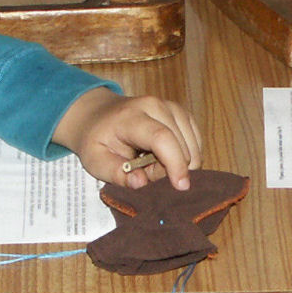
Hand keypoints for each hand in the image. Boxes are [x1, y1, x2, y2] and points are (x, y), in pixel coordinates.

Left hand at [53, 88, 200, 190]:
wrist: (98, 114)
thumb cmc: (96, 140)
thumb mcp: (95, 161)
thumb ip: (116, 174)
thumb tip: (141, 182)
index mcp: (131, 117)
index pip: (162, 138)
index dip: (175, 163)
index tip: (180, 187)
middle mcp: (156, 106)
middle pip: (180, 147)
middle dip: (168, 170)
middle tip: (144, 171)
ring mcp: (172, 107)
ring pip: (192, 147)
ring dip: (177, 164)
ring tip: (151, 163)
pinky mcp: (182, 113)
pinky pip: (196, 143)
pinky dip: (183, 156)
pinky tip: (164, 156)